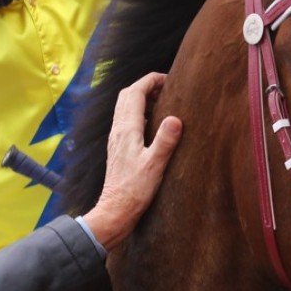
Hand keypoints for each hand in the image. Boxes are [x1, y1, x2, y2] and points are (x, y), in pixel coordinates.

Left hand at [82, 72, 181, 249]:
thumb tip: (175, 119)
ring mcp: (116, 139)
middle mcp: (118, 130)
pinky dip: (138, 113)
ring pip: (124, 107)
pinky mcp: (117, 148)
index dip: (150, 81)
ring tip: (162, 103)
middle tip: (167, 88)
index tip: (168, 79)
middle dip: (145, 86)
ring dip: (141, 98)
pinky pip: (125, 121)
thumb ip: (165, 141)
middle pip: (127, 96)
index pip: (135, 93)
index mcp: (127, 130)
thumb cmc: (134, 191)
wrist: (115, 211)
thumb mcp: (155, 165)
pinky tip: (152, 125)